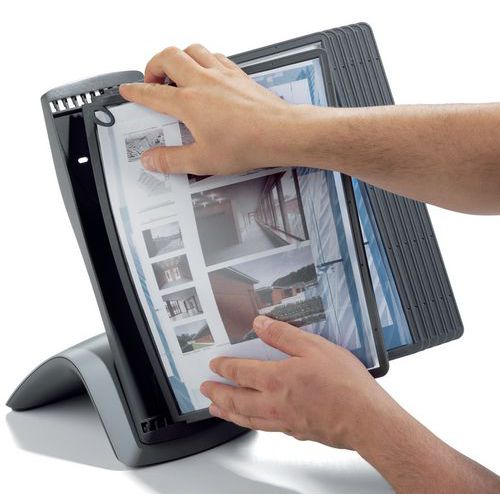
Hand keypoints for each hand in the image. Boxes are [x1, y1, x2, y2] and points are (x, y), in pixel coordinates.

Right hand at [119, 44, 301, 174]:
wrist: (280, 133)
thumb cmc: (247, 144)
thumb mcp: (202, 161)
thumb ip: (171, 160)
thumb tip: (151, 160)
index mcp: (189, 103)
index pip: (152, 93)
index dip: (135, 92)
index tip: (127, 91)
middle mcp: (203, 82)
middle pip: (168, 58)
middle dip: (152, 65)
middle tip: (151, 80)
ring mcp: (222, 75)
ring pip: (191, 50)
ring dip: (178, 57)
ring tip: (175, 72)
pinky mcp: (238, 75)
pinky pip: (215, 56)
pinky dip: (203, 59)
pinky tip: (206, 71)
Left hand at [200, 315, 398, 451]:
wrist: (365, 419)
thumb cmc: (344, 384)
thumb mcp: (314, 347)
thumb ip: (284, 335)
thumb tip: (261, 324)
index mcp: (276, 379)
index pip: (240, 371)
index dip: (224, 367)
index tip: (214, 365)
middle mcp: (274, 403)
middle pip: (235, 398)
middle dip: (217, 392)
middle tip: (205, 389)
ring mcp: (283, 421)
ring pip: (246, 418)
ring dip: (227, 412)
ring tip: (216, 410)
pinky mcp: (296, 432)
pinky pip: (263, 428)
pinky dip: (249, 423)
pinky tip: (252, 421)